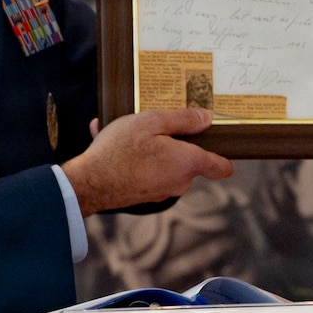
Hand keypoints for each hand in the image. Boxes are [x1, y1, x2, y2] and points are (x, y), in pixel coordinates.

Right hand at [62, 109, 234, 213]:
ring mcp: (162, 191)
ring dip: (150, 147)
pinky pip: (145, 170)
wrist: (88, 183)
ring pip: (164, 163)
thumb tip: (207, 118)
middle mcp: (180, 182)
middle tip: (156, 123)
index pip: (221, 167)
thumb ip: (183, 120)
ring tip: (123, 128)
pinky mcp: (144, 194)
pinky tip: (109, 139)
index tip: (220, 143)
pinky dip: (134, 157)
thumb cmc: (121, 150)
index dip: (224, 155)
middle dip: (175, 141)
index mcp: (189, 163)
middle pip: (189, 159)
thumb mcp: (152, 122)